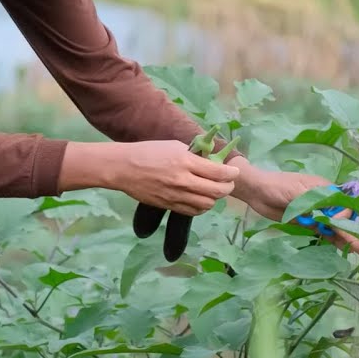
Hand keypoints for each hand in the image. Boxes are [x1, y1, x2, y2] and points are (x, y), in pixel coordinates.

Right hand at [110, 140, 240, 215]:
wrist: (123, 168)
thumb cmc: (147, 151)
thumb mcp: (173, 146)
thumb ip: (193, 154)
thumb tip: (208, 161)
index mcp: (185, 162)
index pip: (218, 172)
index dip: (231, 173)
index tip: (234, 171)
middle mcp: (183, 181)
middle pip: (217, 191)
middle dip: (227, 187)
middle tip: (228, 183)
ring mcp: (176, 196)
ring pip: (207, 204)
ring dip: (215, 198)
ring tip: (214, 191)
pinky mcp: (169, 205)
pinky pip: (193, 211)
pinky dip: (202, 207)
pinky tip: (201, 200)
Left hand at [229, 159, 358, 255]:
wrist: (257, 192)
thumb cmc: (277, 186)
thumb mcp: (297, 192)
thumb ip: (315, 203)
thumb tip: (333, 215)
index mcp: (324, 188)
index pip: (343, 203)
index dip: (344, 215)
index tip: (338, 222)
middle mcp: (323, 201)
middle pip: (342, 216)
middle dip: (352, 230)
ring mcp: (316, 213)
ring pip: (335, 226)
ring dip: (346, 238)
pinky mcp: (308, 223)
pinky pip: (324, 232)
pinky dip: (333, 240)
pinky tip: (343, 248)